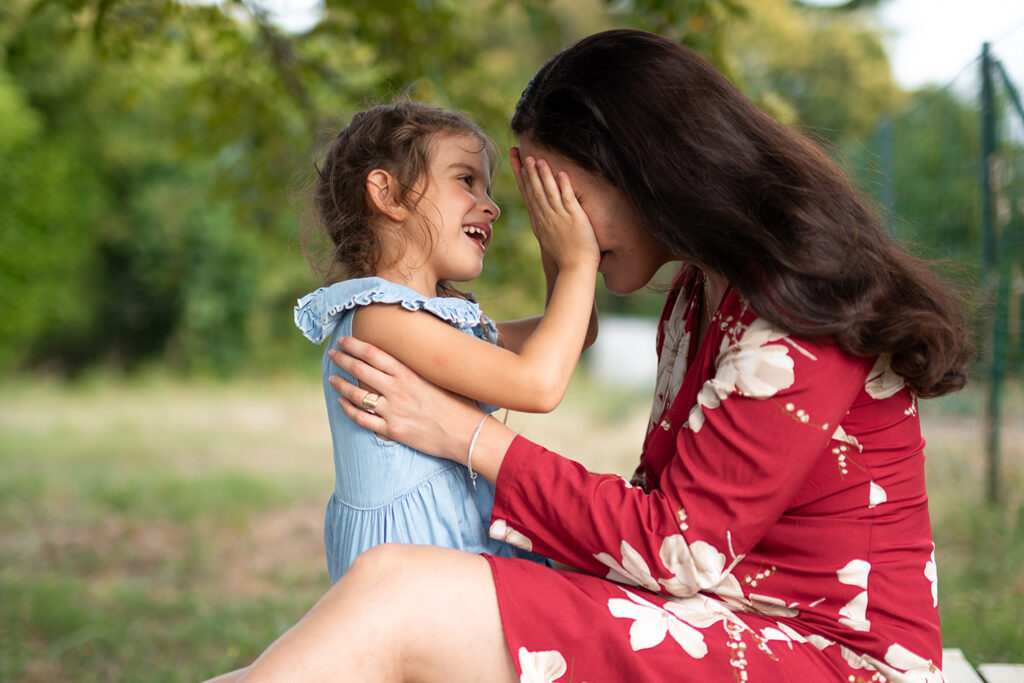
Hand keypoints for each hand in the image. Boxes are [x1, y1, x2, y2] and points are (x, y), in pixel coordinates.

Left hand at [327, 336, 483, 462]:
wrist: (467, 434)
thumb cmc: (460, 404)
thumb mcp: (441, 378)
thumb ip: (422, 367)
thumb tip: (415, 353)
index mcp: (408, 373)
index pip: (373, 354)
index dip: (354, 345)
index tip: (343, 341)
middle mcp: (397, 389)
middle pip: (360, 370)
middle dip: (342, 360)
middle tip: (332, 354)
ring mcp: (393, 411)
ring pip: (357, 395)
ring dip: (341, 385)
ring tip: (332, 379)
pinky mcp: (392, 430)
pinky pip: (363, 419)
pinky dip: (349, 410)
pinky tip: (343, 404)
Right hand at [510, 147, 599, 271]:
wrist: (572, 268)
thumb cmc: (563, 254)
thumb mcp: (549, 236)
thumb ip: (546, 221)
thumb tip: (541, 211)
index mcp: (539, 219)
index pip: (527, 192)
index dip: (521, 174)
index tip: (515, 159)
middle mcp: (546, 216)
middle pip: (534, 190)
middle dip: (528, 171)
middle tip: (522, 153)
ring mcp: (559, 218)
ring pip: (549, 193)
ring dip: (543, 175)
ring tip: (539, 159)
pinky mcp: (574, 219)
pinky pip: (568, 200)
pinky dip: (564, 187)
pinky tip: (561, 174)